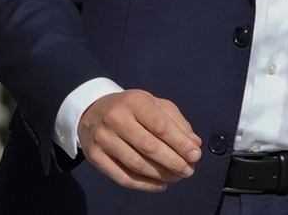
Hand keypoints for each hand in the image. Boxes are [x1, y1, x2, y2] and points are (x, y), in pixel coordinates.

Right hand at [77, 89, 202, 191]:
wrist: (91, 111)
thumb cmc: (130, 108)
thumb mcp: (154, 104)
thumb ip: (176, 122)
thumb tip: (194, 143)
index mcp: (134, 102)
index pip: (160, 125)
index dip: (180, 142)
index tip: (195, 155)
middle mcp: (116, 119)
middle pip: (148, 146)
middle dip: (173, 161)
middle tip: (189, 170)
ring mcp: (103, 139)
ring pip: (136, 164)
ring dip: (160, 174)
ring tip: (176, 177)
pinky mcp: (95, 156)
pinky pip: (122, 177)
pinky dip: (143, 185)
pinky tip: (159, 185)